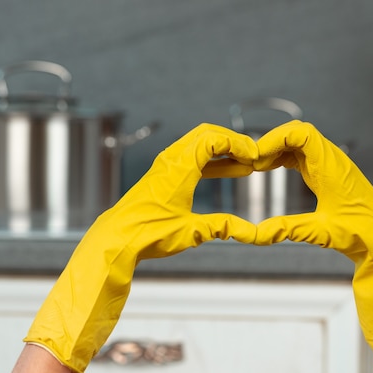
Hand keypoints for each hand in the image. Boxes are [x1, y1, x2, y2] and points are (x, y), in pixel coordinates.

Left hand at [24, 124, 258, 372]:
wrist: (116, 239)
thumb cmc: (147, 234)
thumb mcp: (191, 232)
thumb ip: (223, 227)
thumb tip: (251, 232)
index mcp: (179, 168)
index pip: (213, 139)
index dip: (238, 144)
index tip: (255, 156)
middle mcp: (171, 160)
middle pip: (206, 133)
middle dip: (233, 141)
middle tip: (254, 154)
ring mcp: (165, 165)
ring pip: (199, 143)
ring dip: (223, 150)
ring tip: (246, 162)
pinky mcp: (163, 175)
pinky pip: (193, 156)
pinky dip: (213, 160)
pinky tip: (228, 171)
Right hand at [254, 120, 372, 369]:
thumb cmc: (363, 233)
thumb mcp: (321, 232)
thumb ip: (287, 230)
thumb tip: (255, 235)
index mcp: (332, 166)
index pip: (301, 133)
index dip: (275, 138)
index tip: (255, 155)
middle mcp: (333, 160)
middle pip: (297, 133)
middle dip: (271, 142)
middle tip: (250, 161)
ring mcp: (331, 165)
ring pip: (299, 144)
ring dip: (276, 150)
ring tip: (255, 166)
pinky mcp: (329, 174)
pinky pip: (302, 156)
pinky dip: (284, 158)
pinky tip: (270, 170)